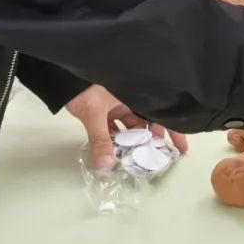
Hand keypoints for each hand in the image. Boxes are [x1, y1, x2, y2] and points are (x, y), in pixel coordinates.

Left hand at [66, 85, 187, 170]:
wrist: (61, 76)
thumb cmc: (85, 88)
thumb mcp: (94, 113)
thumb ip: (101, 140)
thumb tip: (107, 167)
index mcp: (135, 96)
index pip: (160, 115)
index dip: (174, 132)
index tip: (182, 149)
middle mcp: (130, 101)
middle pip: (147, 124)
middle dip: (152, 142)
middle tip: (158, 161)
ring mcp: (116, 106)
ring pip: (129, 128)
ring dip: (131, 144)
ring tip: (136, 162)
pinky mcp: (103, 110)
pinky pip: (113, 128)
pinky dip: (114, 140)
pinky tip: (114, 155)